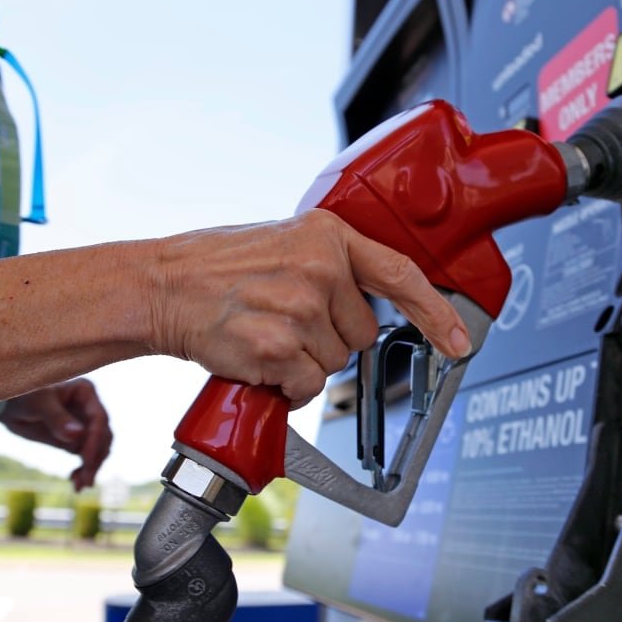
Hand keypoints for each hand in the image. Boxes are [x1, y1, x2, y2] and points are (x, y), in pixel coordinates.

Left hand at [0, 379, 111, 490]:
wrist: (7, 407)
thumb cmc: (22, 396)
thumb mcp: (37, 404)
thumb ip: (57, 418)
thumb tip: (78, 435)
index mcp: (86, 392)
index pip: (98, 419)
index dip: (95, 440)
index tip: (86, 460)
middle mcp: (90, 408)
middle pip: (103, 436)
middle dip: (95, 458)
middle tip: (86, 480)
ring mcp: (85, 424)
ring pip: (98, 449)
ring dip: (92, 467)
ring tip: (80, 485)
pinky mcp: (77, 440)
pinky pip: (87, 457)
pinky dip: (84, 470)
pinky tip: (75, 482)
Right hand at [149, 209, 471, 405]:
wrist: (161, 286)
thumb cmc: (215, 267)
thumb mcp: (283, 242)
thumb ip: (329, 263)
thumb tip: (369, 300)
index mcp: (327, 235)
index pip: (400, 275)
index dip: (437, 313)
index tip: (460, 340)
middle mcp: (320, 267)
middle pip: (362, 333)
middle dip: (330, 338)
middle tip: (285, 320)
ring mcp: (301, 307)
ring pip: (333, 363)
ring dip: (302, 361)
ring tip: (265, 332)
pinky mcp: (279, 346)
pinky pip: (306, 386)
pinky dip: (286, 386)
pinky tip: (258, 359)